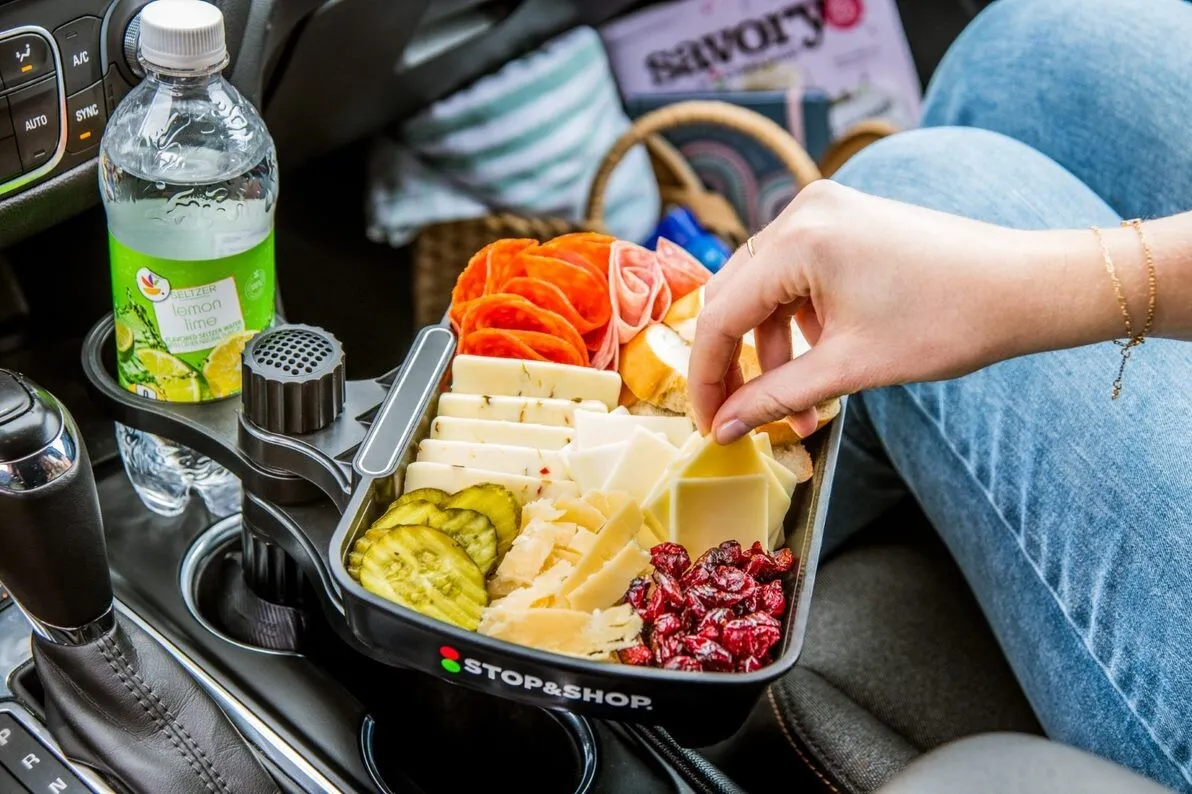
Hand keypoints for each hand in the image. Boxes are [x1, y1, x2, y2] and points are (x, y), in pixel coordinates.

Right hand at [688, 180, 1095, 442]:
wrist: (1025, 287)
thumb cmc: (948, 322)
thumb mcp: (850, 368)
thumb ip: (775, 397)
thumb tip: (723, 427)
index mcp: (799, 239)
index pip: (721, 314)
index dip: (708, 377)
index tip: (709, 424)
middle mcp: (803, 211)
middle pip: (734, 297)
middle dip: (733, 364)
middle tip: (736, 418)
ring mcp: (825, 211)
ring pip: (764, 291)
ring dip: (771, 351)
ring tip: (798, 408)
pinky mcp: (844, 222)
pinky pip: (795, 277)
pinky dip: (796, 324)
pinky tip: (818, 365)